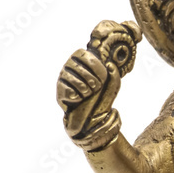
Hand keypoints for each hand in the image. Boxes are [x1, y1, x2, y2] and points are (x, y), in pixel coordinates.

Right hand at [56, 20, 140, 139]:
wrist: (91, 115)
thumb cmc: (101, 95)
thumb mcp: (112, 84)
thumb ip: (114, 74)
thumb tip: (110, 65)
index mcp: (82, 58)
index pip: (88, 56)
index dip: (98, 69)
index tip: (102, 79)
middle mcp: (70, 64)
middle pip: (82, 69)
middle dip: (93, 83)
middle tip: (95, 89)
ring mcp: (63, 77)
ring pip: (75, 81)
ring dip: (86, 91)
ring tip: (87, 94)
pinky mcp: (59, 90)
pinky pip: (68, 91)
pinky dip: (77, 97)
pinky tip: (78, 99)